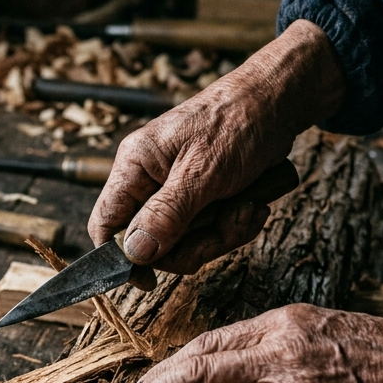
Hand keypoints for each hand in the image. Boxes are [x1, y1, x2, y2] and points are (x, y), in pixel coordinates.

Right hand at [88, 20, 345, 273]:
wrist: (278, 102)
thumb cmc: (238, 124)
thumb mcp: (203, 173)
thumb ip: (167, 215)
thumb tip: (133, 253)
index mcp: (134, 166)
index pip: (104, 223)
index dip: (119, 257)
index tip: (147, 280)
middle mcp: (148, 179)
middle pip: (151, 243)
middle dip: (194, 243)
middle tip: (227, 224)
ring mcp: (174, 190)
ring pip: (184, 242)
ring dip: (221, 233)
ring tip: (247, 208)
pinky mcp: (199, 197)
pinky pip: (207, 231)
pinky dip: (233, 224)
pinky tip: (251, 205)